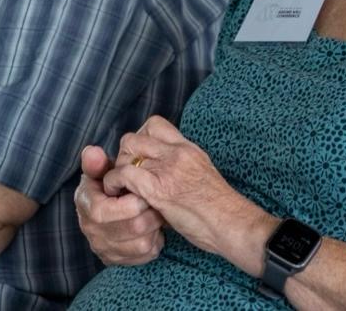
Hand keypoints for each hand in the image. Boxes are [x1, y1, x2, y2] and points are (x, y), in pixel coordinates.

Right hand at [74, 145, 164, 265]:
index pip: (103, 213)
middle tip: (159, 201)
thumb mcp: (100, 171)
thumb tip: (91, 151)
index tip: (144, 193)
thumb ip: (96, 162)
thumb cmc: (107, 183)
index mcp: (86, 206)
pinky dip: (156, 241)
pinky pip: (145, 255)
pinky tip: (155, 228)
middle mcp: (92, 231)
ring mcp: (104, 248)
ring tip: (159, 212)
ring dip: (155, 227)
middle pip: (129, 229)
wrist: (109, 205)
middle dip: (149, 214)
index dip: (128, 205)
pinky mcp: (118, 259)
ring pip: (141, 244)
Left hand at [104, 116, 274, 265]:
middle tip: (125, 173)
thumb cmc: (218, 207)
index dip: (140, 137)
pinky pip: (125, 174)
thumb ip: (181, 164)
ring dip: (116, 169)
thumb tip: (160, 168)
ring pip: (127, 152)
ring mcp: (167, 169)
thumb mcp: (202, 172)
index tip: (138, 157)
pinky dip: (115, 183)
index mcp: (187, 147)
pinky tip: (117, 193)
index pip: (155, 123)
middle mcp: (176, 152)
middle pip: (135, 137)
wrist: (230, 221)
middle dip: (123, 155)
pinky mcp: (158, 189)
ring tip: (118, 186)